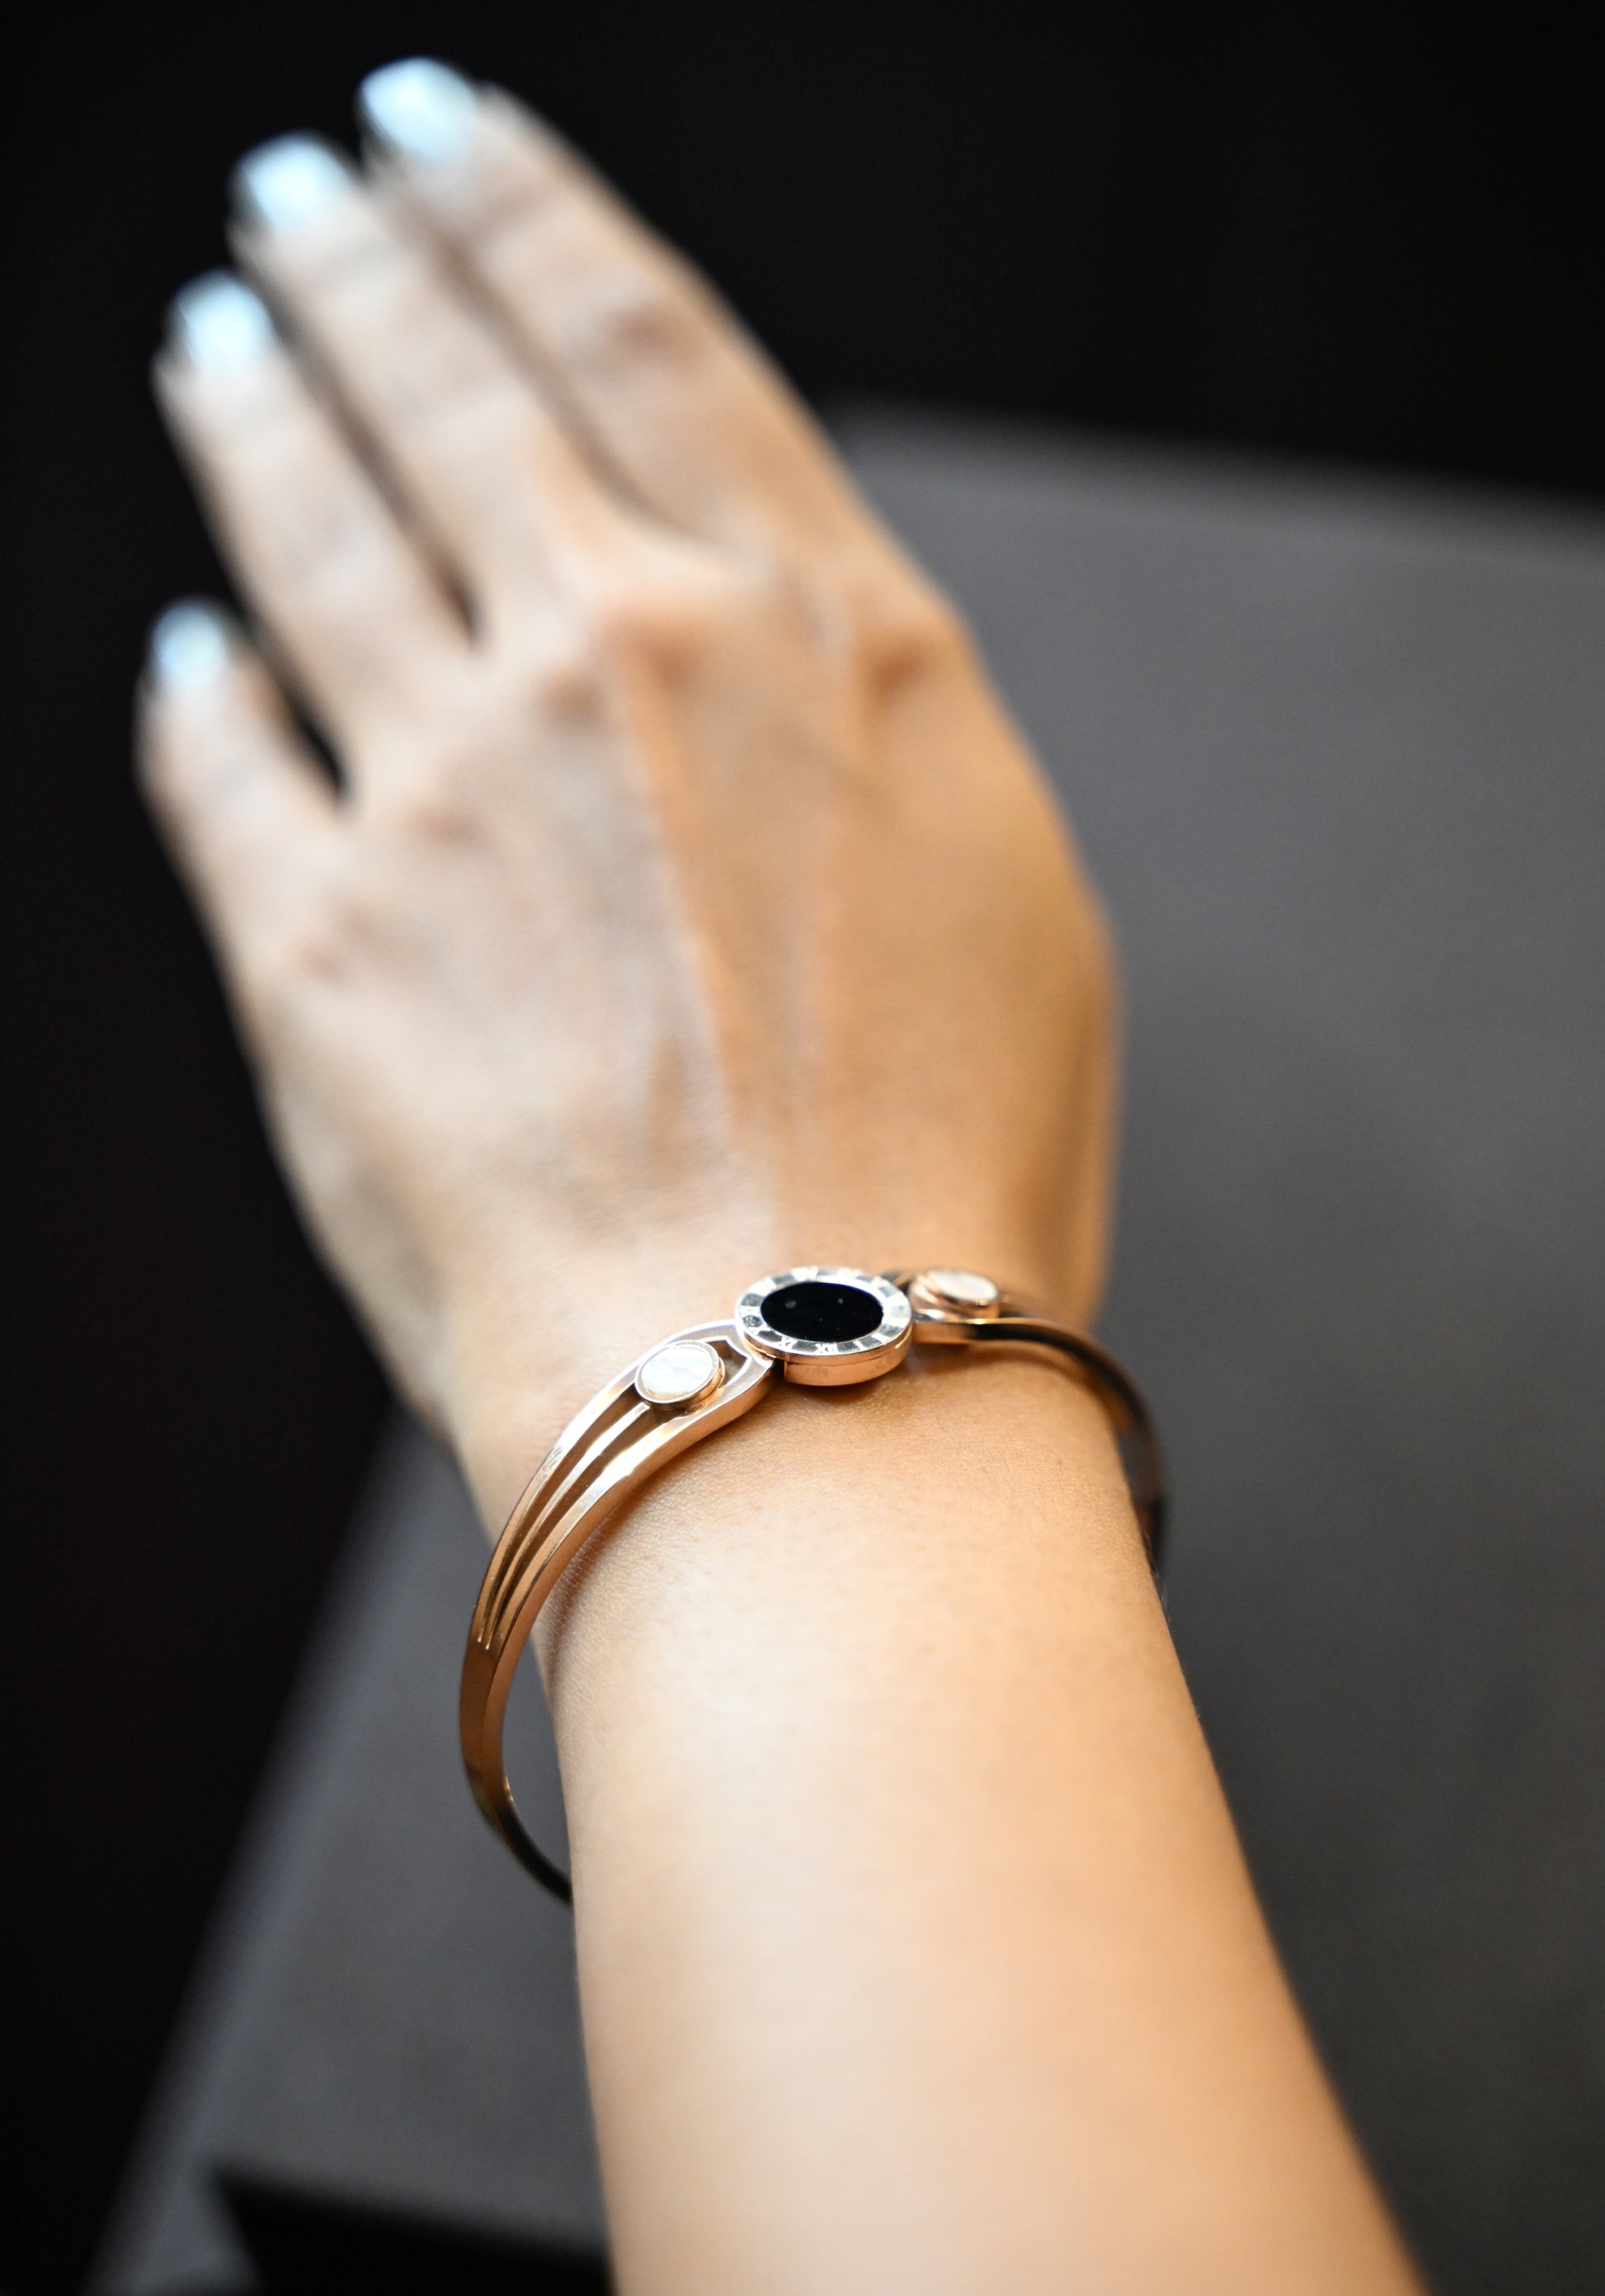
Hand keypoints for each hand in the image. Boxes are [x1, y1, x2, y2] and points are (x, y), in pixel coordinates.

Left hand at [140, 63, 1115, 1515]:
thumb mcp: (1001, 883)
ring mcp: (450, 790)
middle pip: (443, 382)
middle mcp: (623, 658)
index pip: (634, 334)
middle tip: (302, 195)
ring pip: (304, 520)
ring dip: (250, 402)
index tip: (444, 129)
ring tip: (220, 332)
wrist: (813, 1387)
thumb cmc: (952, 1175)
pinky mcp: (314, 942)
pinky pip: (218, 759)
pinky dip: (197, 689)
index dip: (521, 205)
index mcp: (817, 631)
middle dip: (357, 258)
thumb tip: (732, 634)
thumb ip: (854, 721)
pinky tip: (187, 650)